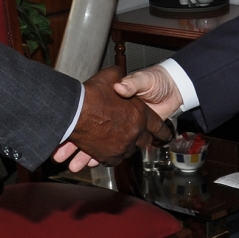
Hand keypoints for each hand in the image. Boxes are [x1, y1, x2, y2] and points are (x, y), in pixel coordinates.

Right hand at [52, 66, 170, 171]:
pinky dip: (109, 157)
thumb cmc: (93, 91)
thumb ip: (124, 80)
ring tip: (116, 144)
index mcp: (139, 112)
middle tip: (139, 139)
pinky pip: (113, 160)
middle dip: (141, 139)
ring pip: (128, 151)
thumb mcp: (112, 77)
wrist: (73, 108)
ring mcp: (121, 145)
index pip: (157, 125)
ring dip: (123, 147)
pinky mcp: (108, 155)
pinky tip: (106, 151)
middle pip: (143, 141)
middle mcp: (134, 131)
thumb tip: (128, 84)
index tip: (166, 136)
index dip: (161, 131)